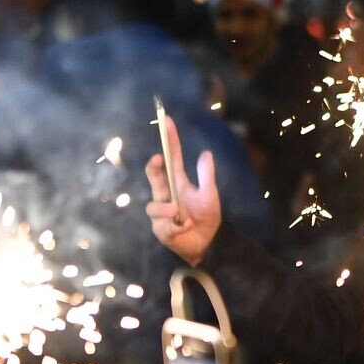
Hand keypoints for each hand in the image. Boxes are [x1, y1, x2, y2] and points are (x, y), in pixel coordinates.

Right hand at [144, 115, 221, 266]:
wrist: (208, 242)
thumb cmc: (207, 217)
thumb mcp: (210, 195)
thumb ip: (206, 176)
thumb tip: (205, 153)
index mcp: (178, 183)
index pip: (171, 159)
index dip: (169, 141)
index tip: (167, 121)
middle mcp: (166, 195)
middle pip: (154, 177)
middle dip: (153, 169)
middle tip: (157, 160)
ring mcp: (161, 212)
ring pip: (154, 205)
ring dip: (168, 209)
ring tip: (181, 214)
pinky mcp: (160, 229)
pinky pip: (163, 226)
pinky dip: (177, 227)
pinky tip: (185, 227)